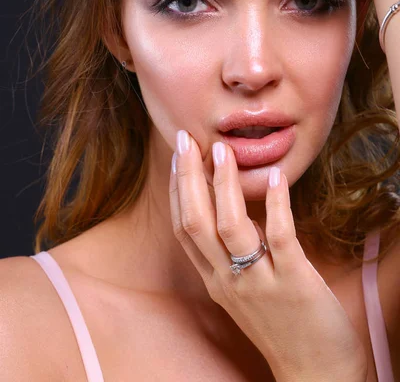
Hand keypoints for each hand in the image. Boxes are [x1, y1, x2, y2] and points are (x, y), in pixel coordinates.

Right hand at [169, 131, 367, 381]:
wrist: (315, 373)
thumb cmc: (281, 326)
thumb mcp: (243, 291)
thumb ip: (231, 255)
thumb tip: (228, 207)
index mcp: (214, 280)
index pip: (183, 228)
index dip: (177, 189)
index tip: (179, 156)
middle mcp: (228, 280)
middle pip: (196, 222)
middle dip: (188, 177)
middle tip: (185, 139)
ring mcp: (259, 282)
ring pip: (230, 227)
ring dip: (224, 184)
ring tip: (222, 150)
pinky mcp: (294, 282)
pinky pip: (279, 237)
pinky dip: (275, 205)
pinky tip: (275, 178)